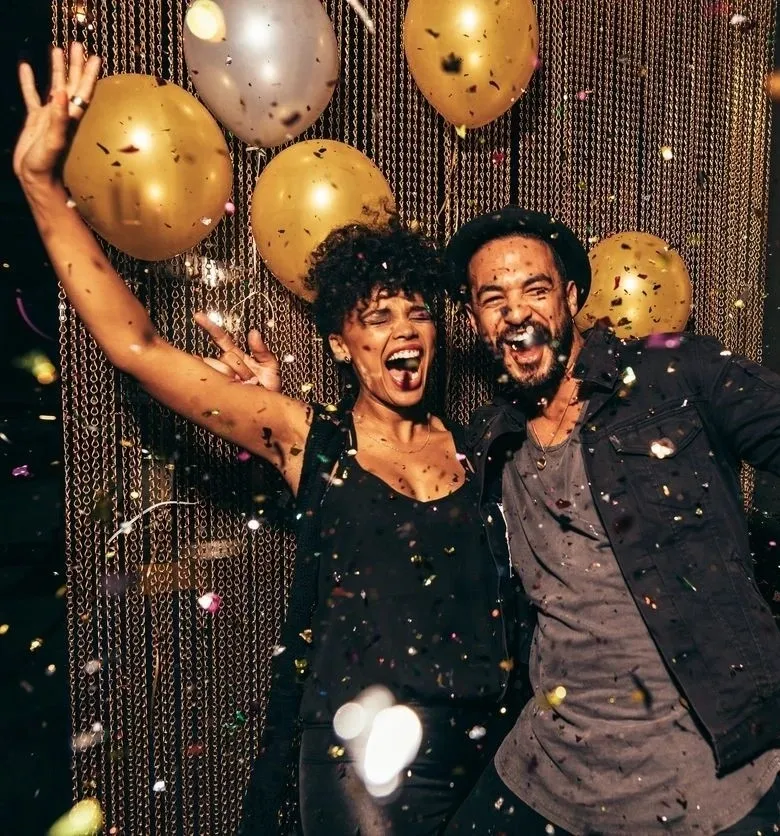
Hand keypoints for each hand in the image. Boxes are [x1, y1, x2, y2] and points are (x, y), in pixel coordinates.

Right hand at [14, 43, 100, 186]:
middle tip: (78, 45)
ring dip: (56, 68)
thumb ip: (60, 118)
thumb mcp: (54, 141)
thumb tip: (62, 93)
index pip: (83, 91)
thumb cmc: (48, 164)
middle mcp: (64, 114)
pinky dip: (28, 82)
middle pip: (72, 84)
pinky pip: (32, 96)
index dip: (89, 75)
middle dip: (75, 65)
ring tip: (57, 48)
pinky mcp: (35, 120)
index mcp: (71, 118)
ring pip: (54, 86)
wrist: (35, 177)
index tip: (96, 57)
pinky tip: (26, 67)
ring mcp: (49, 116)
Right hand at [194, 312, 281, 391]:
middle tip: (252, 379)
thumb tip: (253, 332)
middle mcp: (226, 367)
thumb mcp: (270, 367)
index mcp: (237, 357)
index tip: (198, 316)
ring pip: (221, 369)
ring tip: (248, 386)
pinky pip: (217, 381)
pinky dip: (226, 382)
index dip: (210, 327)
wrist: (269, 410)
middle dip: (239, 367)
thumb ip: (262, 350)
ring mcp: (222, 378)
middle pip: (223, 357)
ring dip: (238, 377)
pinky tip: (232, 385)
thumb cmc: (269, 390)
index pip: (220, 339)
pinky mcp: (220, 390)